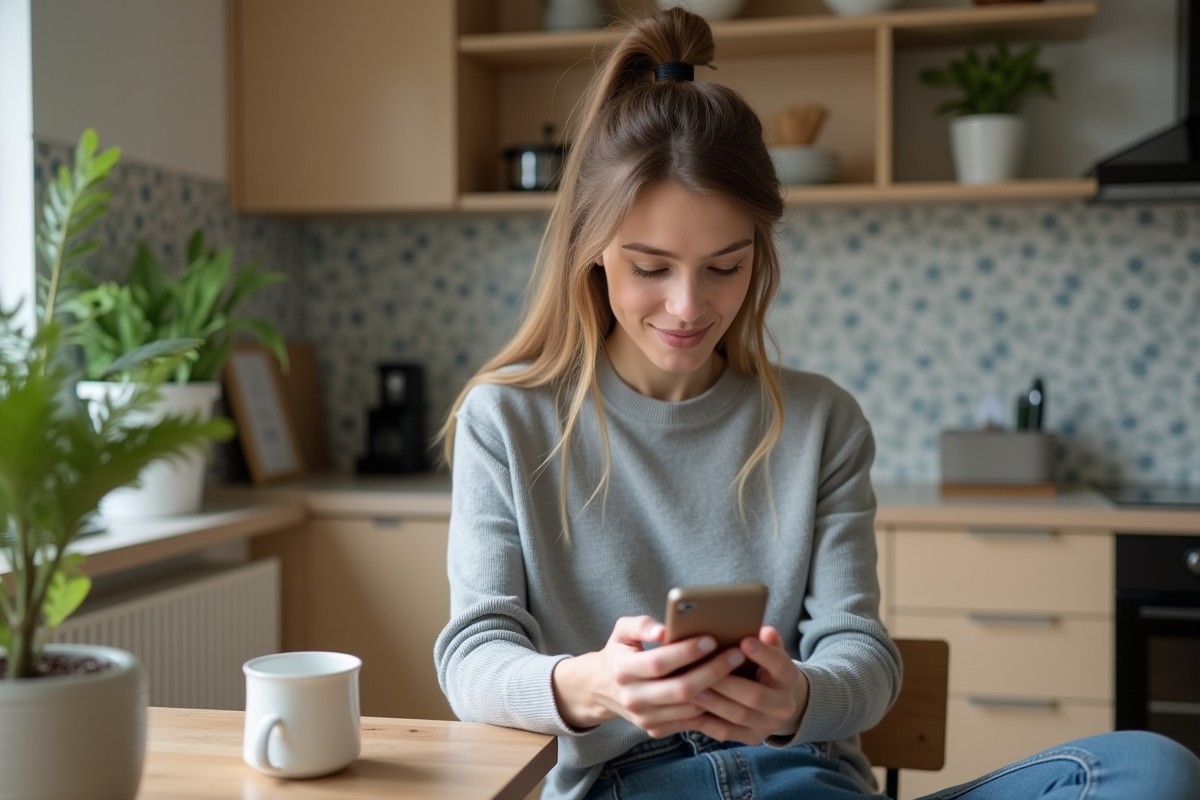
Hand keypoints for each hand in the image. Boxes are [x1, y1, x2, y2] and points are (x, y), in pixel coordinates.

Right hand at [552, 615, 746, 735]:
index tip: (711, 639)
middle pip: (680, 689)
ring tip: (736, 671)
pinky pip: (689, 721)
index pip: (659, 662)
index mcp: (622, 670)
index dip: (687, 652)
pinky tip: (726, 690)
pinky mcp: (654, 729)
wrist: (601, 689)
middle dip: (712, 671)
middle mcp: (632, 697)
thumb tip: (664, 629)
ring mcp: (643, 717)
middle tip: (735, 655)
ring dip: (717, 691)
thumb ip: (641, 624)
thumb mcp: (621, 631)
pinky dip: (710, 707)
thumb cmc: (620, 653)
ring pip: (689, 708)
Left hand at [688, 625, 808, 744]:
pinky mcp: (750, 738)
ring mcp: (767, 725)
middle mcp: (783, 706)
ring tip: (690, 687)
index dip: (764, 655)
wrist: (774, 701)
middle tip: (702, 668)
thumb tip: (765, 630)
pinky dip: (705, 719)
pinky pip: (725, 732)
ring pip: (738, 715)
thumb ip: (767, 641)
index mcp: (789, 679)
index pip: (780, 666)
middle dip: (727, 682)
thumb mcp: (770, 651)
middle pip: (755, 695)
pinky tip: (688, 707)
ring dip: (712, 701)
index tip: (745, 641)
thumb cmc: (763, 667)